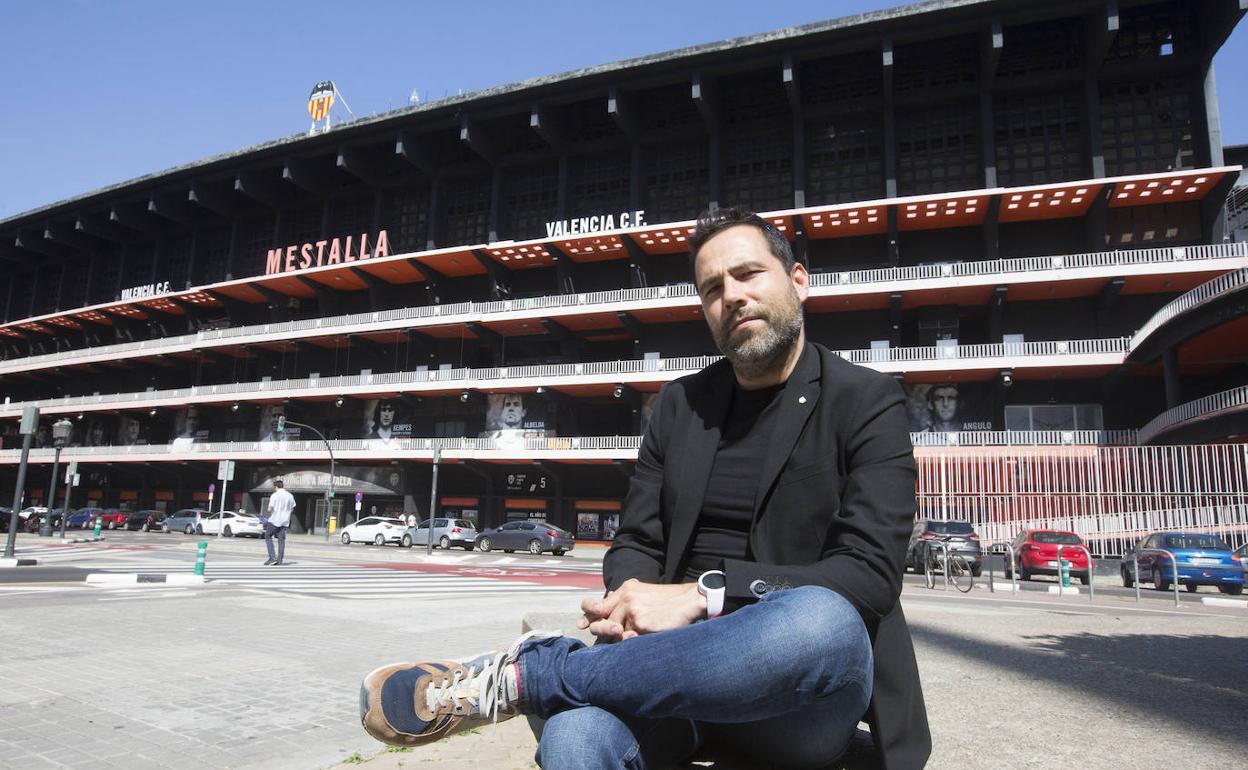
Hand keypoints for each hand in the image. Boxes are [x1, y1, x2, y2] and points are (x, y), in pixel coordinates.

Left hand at [577, 579, 705, 640]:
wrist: (689, 600)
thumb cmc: (666, 600)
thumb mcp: (642, 593)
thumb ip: (623, 600)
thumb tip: (605, 606)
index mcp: (625, 590)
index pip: (597, 604)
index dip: (588, 616)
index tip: (581, 625)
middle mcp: (625, 598)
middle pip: (603, 622)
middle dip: (603, 632)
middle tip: (610, 636)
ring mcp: (632, 610)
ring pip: (616, 634)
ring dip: (623, 638)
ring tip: (635, 635)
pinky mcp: (641, 623)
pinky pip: (630, 640)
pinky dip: (635, 642)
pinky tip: (644, 637)